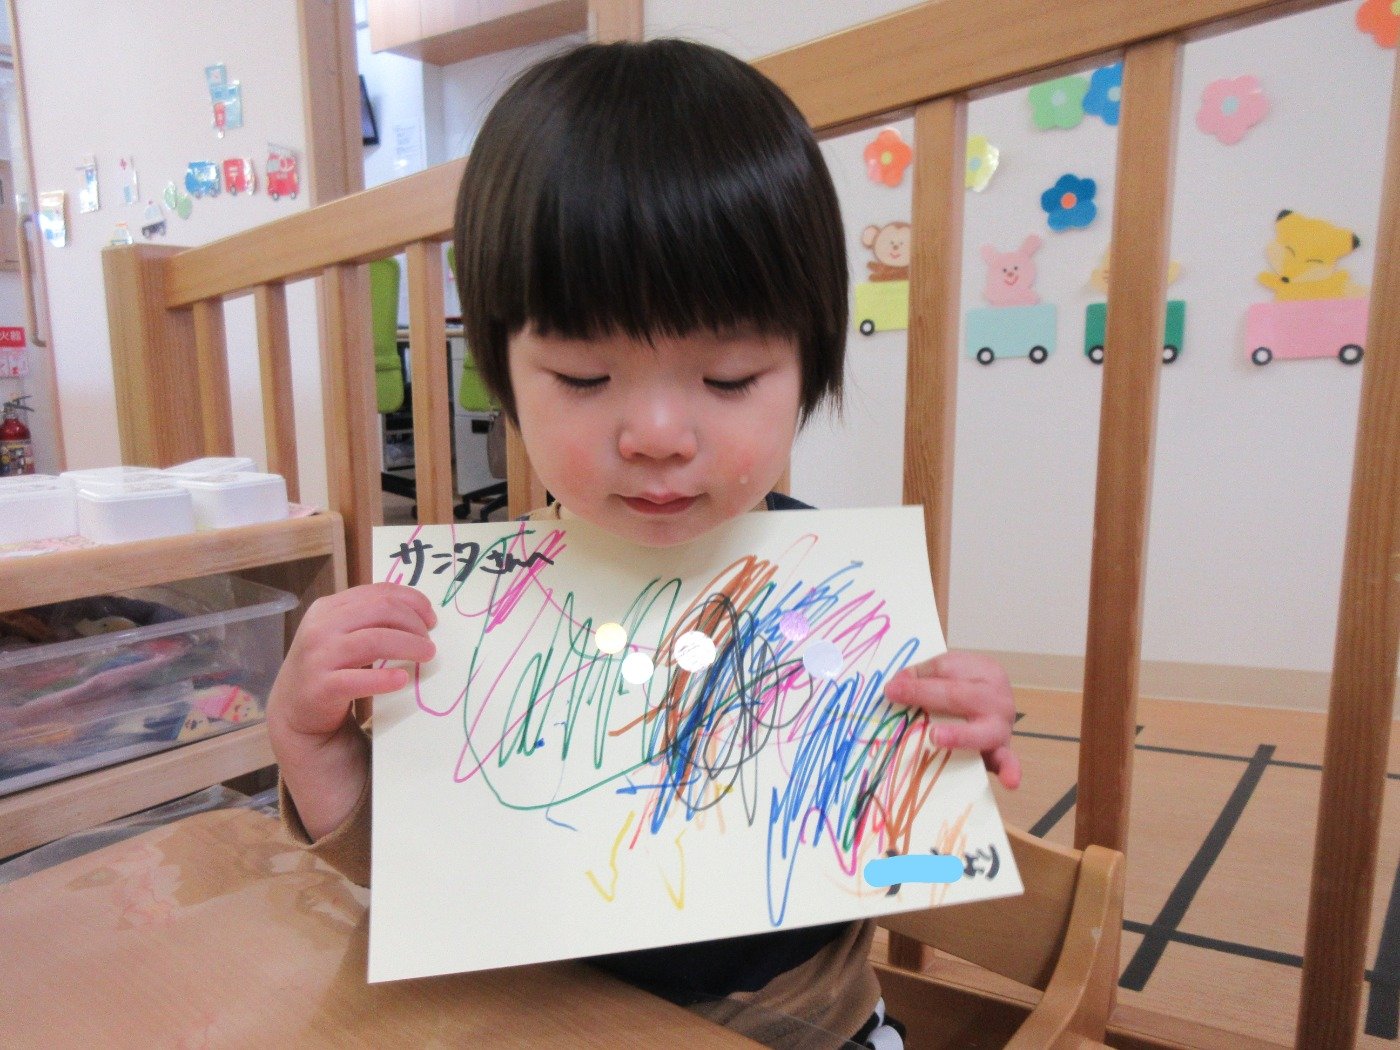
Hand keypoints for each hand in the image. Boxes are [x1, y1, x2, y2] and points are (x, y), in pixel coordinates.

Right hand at [268, 582, 436, 838]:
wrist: (295, 709)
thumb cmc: (330, 666)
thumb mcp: (343, 634)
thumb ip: (370, 619)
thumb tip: (421, 614)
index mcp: (329, 608)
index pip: (379, 592)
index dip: (412, 601)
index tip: (432, 618)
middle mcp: (321, 627)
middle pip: (381, 610)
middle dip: (413, 623)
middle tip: (429, 641)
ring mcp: (318, 656)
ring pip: (374, 640)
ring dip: (408, 645)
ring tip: (427, 655)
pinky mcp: (320, 687)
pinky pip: (358, 679)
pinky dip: (384, 678)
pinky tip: (402, 679)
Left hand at [884, 650, 1020, 789]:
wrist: (997, 704)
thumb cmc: (966, 686)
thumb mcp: (949, 671)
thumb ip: (922, 674)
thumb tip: (896, 685)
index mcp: (982, 670)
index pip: (946, 669)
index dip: (917, 679)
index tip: (890, 689)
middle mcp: (995, 697)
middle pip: (960, 695)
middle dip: (926, 695)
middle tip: (898, 697)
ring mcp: (1001, 725)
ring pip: (983, 730)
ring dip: (959, 735)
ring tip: (936, 737)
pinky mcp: (1002, 750)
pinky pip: (1008, 760)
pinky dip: (1009, 769)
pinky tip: (1009, 781)